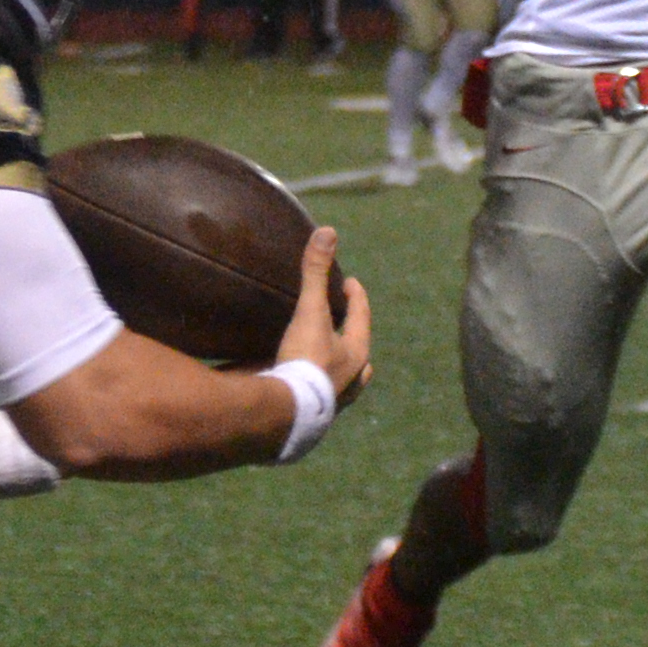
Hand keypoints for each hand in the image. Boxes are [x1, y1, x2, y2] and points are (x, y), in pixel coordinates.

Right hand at [277, 225, 372, 410]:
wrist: (285, 413)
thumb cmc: (305, 361)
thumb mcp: (310, 313)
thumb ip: (316, 275)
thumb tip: (328, 232)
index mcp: (357, 354)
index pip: (362, 318)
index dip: (357, 297)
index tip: (351, 283)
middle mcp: (350, 379)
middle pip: (359, 352)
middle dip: (353, 336)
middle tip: (344, 321)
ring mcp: (332, 400)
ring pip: (342, 376)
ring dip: (336, 362)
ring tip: (323, 350)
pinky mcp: (311, 413)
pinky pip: (317, 392)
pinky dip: (312, 381)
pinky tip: (299, 378)